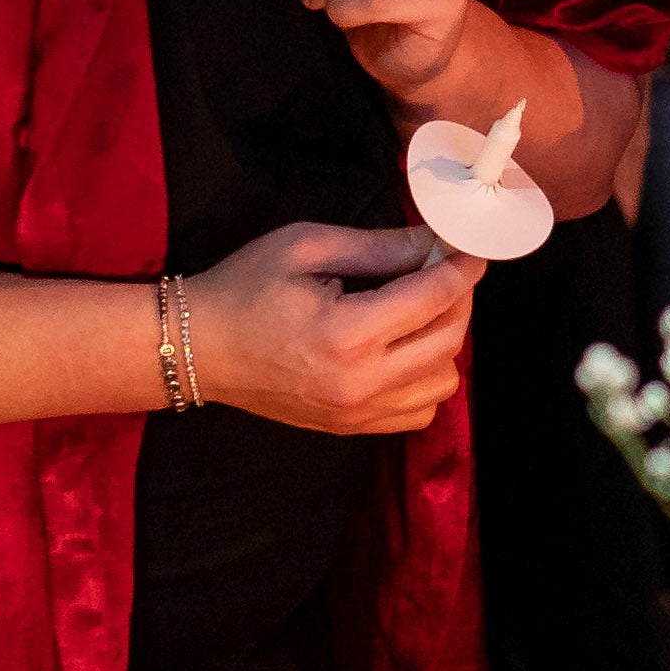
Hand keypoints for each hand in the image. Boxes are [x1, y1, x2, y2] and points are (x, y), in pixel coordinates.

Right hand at [180, 224, 481, 437]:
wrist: (197, 347)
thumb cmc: (245, 287)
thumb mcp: (309, 246)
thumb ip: (382, 247)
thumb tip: (437, 242)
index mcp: (348, 333)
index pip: (434, 298)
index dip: (463, 267)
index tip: (471, 249)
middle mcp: (360, 382)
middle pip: (449, 340)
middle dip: (458, 299)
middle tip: (443, 272)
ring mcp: (357, 412)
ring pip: (443, 381)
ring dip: (444, 342)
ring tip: (417, 312)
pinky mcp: (351, 428)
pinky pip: (419, 411)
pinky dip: (425, 379)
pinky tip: (401, 350)